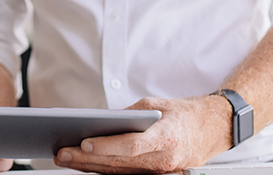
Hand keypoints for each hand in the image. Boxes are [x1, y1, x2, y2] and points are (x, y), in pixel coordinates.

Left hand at [54, 95, 232, 173]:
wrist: (210, 130)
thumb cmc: (181, 114)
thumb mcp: (154, 105)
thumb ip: (128, 115)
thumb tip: (99, 123)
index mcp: (166, 137)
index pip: (132, 146)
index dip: (106, 146)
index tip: (84, 143)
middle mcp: (164, 159)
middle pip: (119, 163)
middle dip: (87, 160)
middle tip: (61, 153)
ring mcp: (160, 172)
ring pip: (119, 172)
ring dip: (89, 167)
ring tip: (65, 159)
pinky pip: (125, 174)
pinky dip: (102, 170)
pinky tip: (83, 165)